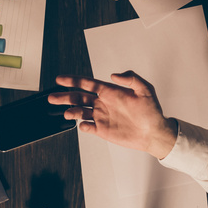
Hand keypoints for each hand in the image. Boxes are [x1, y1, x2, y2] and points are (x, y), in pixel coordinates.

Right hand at [49, 71, 176, 157]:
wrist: (154, 133)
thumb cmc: (152, 112)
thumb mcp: (146, 90)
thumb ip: (131, 78)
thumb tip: (114, 74)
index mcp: (110, 92)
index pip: (87, 84)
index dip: (73, 80)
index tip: (60, 79)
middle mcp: (103, 103)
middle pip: (78, 97)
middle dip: (64, 96)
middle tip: (53, 97)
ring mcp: (102, 117)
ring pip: (80, 112)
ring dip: (71, 111)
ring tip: (67, 113)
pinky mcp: (102, 130)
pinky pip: (87, 127)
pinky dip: (82, 126)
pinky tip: (82, 125)